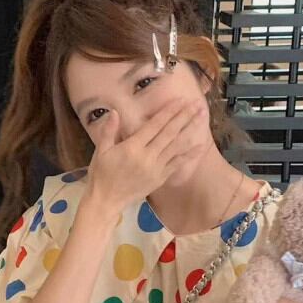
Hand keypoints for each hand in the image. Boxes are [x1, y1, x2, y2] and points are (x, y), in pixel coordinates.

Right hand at [85, 98, 203, 216]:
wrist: (106, 201)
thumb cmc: (101, 174)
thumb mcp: (100, 151)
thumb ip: (108, 131)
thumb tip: (114, 112)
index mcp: (132, 147)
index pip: (154, 126)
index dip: (168, 112)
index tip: (180, 101)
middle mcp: (147, 157)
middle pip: (169, 133)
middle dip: (184, 117)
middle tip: (197, 104)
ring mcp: (156, 168)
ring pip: (177, 146)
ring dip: (190, 131)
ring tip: (202, 118)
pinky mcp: (160, 178)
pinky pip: (177, 164)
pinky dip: (189, 154)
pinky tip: (200, 145)